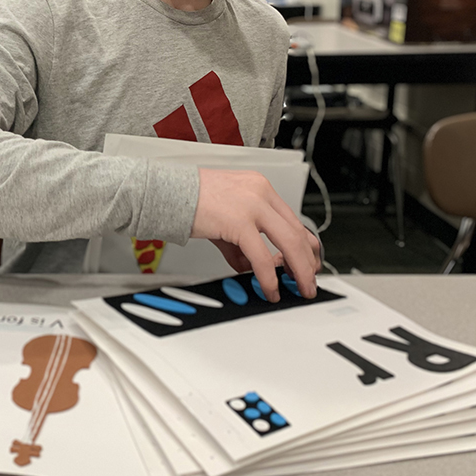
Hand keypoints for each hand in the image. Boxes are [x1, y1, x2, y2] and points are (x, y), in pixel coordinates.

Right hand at [191, 169, 320, 301]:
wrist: (165, 191)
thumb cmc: (189, 199)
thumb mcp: (223, 216)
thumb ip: (240, 241)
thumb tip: (249, 264)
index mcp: (259, 187)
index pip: (293, 219)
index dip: (305, 245)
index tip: (309, 261)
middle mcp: (260, 192)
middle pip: (297, 231)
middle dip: (307, 261)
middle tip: (309, 281)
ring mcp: (252, 205)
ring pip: (289, 243)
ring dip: (299, 271)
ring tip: (300, 288)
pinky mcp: (239, 221)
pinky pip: (262, 257)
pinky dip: (269, 277)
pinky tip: (269, 288)